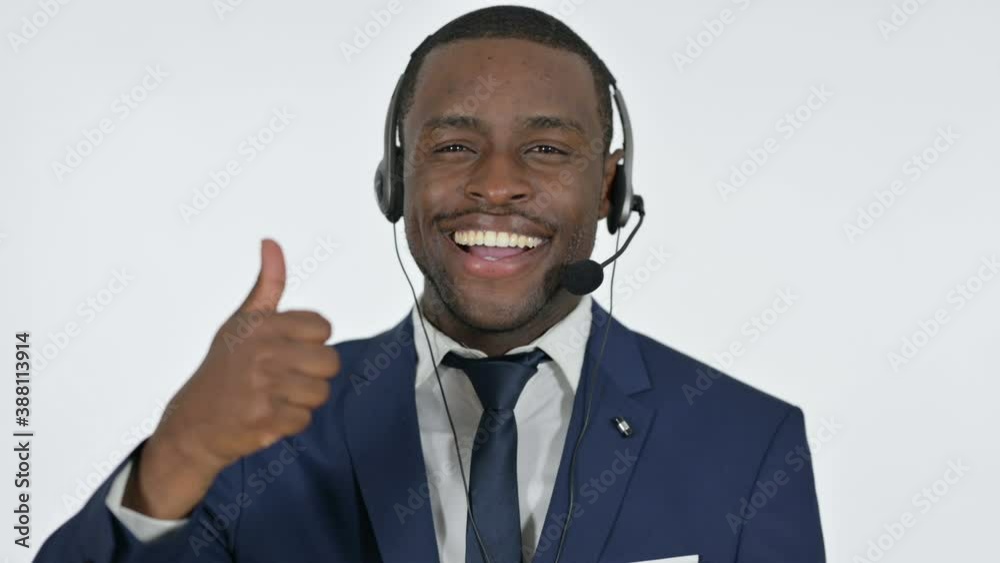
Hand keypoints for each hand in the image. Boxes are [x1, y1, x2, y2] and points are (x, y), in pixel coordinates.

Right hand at [123, 239, 339, 518]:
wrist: (192, 424)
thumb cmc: (223, 370)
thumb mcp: (241, 322)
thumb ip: (267, 285)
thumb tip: (271, 242)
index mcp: (261, 325)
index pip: (323, 328)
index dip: (310, 343)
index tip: (286, 350)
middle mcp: (262, 352)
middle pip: (329, 362)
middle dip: (311, 375)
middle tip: (283, 378)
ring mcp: (263, 386)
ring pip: (320, 392)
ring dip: (302, 400)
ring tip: (274, 397)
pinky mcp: (265, 418)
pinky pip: (305, 418)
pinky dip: (290, 422)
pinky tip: (267, 416)